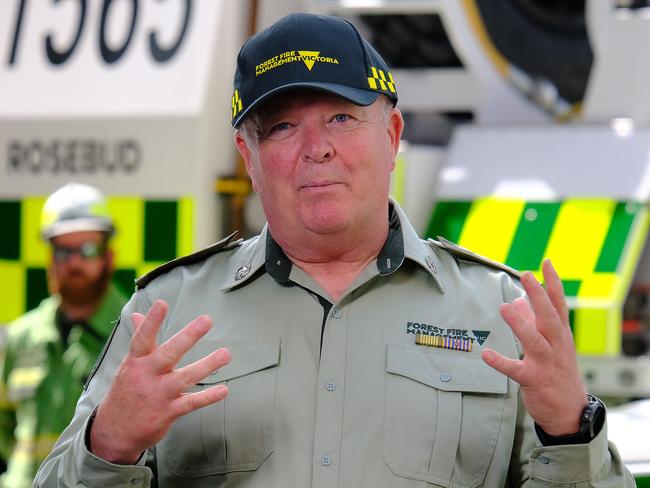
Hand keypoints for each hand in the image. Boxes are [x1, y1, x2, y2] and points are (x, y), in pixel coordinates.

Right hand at [90, 300, 230, 463]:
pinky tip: (223, 390)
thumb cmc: (126, 392)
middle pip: (168, 353)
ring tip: (225, 354)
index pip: (142, 338)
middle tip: (206, 320)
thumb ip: (140, 340)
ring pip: (185, 377)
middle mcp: (146, 376)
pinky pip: (191, 403)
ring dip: (207, 365)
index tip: (161, 303)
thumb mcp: (129, 365)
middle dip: (188, 336)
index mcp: (136, 362)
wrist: (114, 432)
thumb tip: (136, 315)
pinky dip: (208, 397)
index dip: (152, 321)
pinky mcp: (168, 412)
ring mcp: (158, 394)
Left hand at [481, 259, 587, 435]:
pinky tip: (486, 354)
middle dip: (539, 296)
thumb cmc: (557, 371)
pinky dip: (501, 362)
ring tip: (505, 307)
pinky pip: (516, 370)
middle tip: (527, 275)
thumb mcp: (551, 344)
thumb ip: (534, 321)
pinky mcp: (534, 380)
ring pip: (535, 341)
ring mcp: (546, 363)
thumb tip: (518, 300)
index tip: (546, 262)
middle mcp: (556, 345)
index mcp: (560, 334)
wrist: (570, 410)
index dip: (553, 283)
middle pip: (549, 317)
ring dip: (520, 324)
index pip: (559, 304)